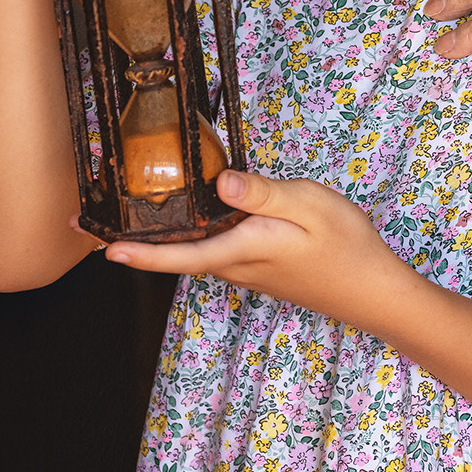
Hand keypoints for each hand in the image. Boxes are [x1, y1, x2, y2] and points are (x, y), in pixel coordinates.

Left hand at [102, 168, 415, 323]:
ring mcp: (248, 271)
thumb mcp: (309, 205)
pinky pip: (217, 252)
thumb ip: (263, 193)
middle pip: (180, 254)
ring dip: (166, 240)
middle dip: (140, 241)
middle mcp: (237, 265)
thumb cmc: (345, 244)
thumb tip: (218, 181)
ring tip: (137, 215)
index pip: (180, 253)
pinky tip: (198, 218)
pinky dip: (195, 238)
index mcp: (243, 248)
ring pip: (197, 253)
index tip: (102, 247)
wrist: (372, 291)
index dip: (139, 251)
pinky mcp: (260, 269)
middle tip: (100, 222)